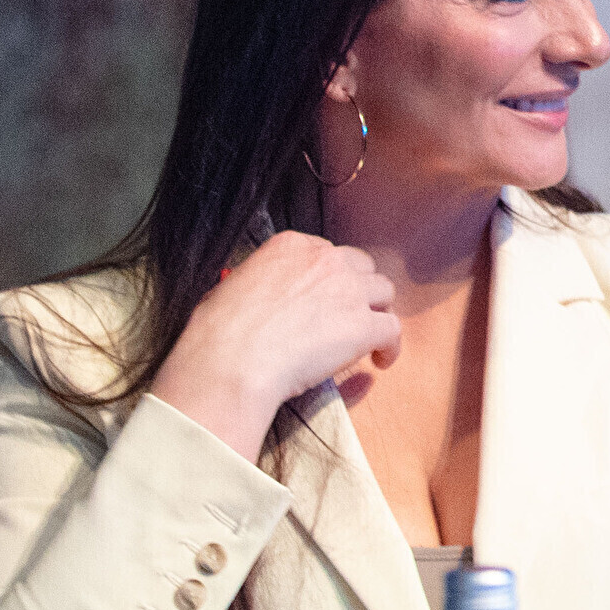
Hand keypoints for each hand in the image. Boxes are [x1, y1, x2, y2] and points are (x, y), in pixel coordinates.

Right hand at [148, 231, 398, 461]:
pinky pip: (392, 330)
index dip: (331, 279)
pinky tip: (380, 361)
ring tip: (368, 340)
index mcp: (290, 246)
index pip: (328, 254)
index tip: (326, 299)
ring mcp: (347, 290)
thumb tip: (254, 299)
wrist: (229, 364)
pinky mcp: (362, 324)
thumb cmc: (217, 335)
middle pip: (362, 269)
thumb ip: (255, 285)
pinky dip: (389, 346)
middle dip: (359, 292)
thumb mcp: (228, 289)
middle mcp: (325, 260)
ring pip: (383, 294)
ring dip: (377, 315)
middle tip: (350, 318)